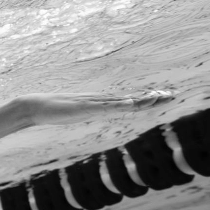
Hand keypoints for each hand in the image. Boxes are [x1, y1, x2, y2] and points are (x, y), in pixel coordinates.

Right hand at [16, 90, 174, 125]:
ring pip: (122, 101)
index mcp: (100, 103)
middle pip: (131, 98)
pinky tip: (132, 103)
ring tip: (159, 97)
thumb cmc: (53, 111)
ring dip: (141, 99)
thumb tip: (89, 114)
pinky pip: (106, 106)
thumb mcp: (74, 114)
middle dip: (153, 97)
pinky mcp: (85, 107)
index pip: (128, 100)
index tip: (163, 95)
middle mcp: (100, 100)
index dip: (147, 98)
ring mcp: (93, 103)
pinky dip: (120, 104)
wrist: (36, 106)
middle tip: (173, 94)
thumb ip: (85, 112)